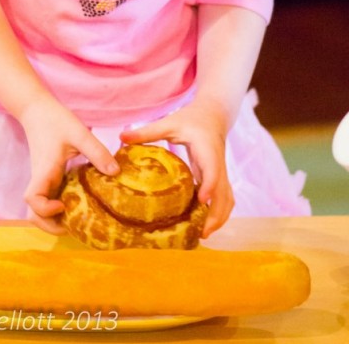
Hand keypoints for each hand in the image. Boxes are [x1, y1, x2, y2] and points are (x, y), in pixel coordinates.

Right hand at [18, 93, 118, 234]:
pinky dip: (59, 207)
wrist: (37, 110)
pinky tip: (79, 202)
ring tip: (78, 216)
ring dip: (54, 218)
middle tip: (75, 223)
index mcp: (44, 171)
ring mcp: (43, 180)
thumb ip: (96, 151)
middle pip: (33, 214)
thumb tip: (116, 173)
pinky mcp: (48, 177)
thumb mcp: (79, 133)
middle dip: (50, 225)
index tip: (64, 205)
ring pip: (39, 210)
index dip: (45, 209)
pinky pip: (49, 198)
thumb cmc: (56, 120)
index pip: (32, 200)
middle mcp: (40, 180)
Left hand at [119, 97, 233, 237]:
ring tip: (204, 234)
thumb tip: (121, 138)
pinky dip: (219, 212)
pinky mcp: (220, 176)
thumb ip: (147, 131)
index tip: (201, 200)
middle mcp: (218, 162)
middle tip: (202, 233)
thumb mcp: (169, 123)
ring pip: (228, 197)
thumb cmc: (190, 119)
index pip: (212, 168)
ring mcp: (221, 170)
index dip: (209, 184)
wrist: (213, 114)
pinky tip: (206, 223)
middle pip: (223, 191)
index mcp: (206, 148)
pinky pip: (224, 197)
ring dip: (220, 216)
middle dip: (216, 213)